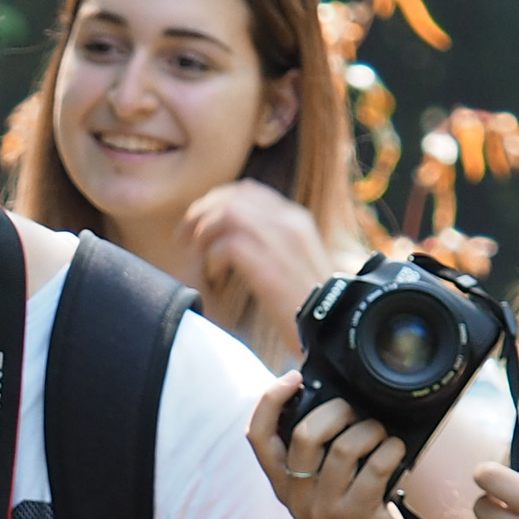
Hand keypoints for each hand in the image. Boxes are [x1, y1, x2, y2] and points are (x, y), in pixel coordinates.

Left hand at [185, 180, 334, 350]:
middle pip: (232, 198)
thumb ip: (271, 243)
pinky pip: (228, 245)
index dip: (216, 201)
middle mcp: (289, 223)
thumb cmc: (310, 303)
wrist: (334, 327)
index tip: (199, 221)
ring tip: (199, 256)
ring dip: (204, 233)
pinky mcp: (269, 266)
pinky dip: (213, 258)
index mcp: (296, 219)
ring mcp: (280, 242)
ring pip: (227, 214)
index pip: (248, 191)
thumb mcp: (295, 262)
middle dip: (200, 213)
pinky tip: (215, 277)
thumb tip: (235, 238)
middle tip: (184, 236)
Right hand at [248, 375, 427, 518]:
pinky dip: (392, 448)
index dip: (269, 401)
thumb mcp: (329, 490)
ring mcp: (325, 510)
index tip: (292, 378)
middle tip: (357, 412)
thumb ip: (319, 456)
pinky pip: (375, 463)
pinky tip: (398, 452)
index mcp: (284, 487)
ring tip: (382, 436)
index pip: (257, 437)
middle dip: (337, 410)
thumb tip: (330, 400)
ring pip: (343, 446)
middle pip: (304, 434)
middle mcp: (298, 500)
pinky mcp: (357, 516)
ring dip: (371, 429)